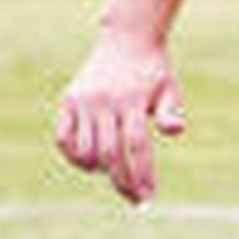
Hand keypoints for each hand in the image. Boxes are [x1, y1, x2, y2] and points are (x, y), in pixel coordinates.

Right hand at [55, 30, 185, 204]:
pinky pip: (63, 138)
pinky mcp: (67, 101)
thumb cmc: (153, 71)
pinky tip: (89, 163)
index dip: (141, 175)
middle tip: (134, 199)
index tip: (147, 196)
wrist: (127, 39)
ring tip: (114, 172)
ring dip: (98, 169)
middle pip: (110, 154)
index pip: (136, 147)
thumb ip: (169, 111)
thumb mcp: (168, 88)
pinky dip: (73, 156)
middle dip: (122, 182)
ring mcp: (83, 101)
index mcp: (131, 101)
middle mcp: (104, 102)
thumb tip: (176, 130)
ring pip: (84, 150)